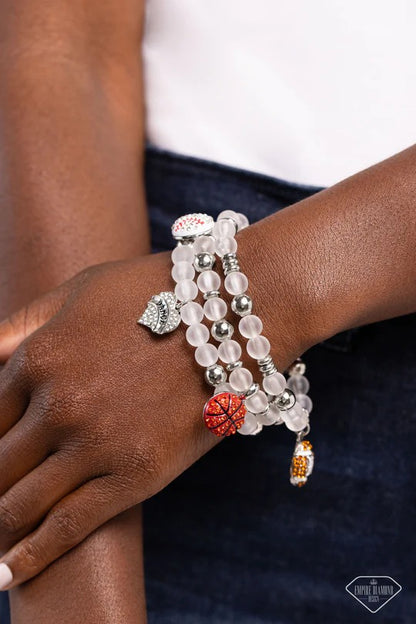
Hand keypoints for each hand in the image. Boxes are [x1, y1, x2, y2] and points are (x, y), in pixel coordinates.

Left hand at [0, 253, 225, 588]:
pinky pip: (68, 526)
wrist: (234, 317)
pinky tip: (5, 574)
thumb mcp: (78, 291)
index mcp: (39, 358)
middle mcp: (58, 405)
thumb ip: (21, 327)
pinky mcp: (135, 475)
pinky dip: (30, 556)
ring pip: (20, 504)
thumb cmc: (154, 295)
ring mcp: (95, 443)